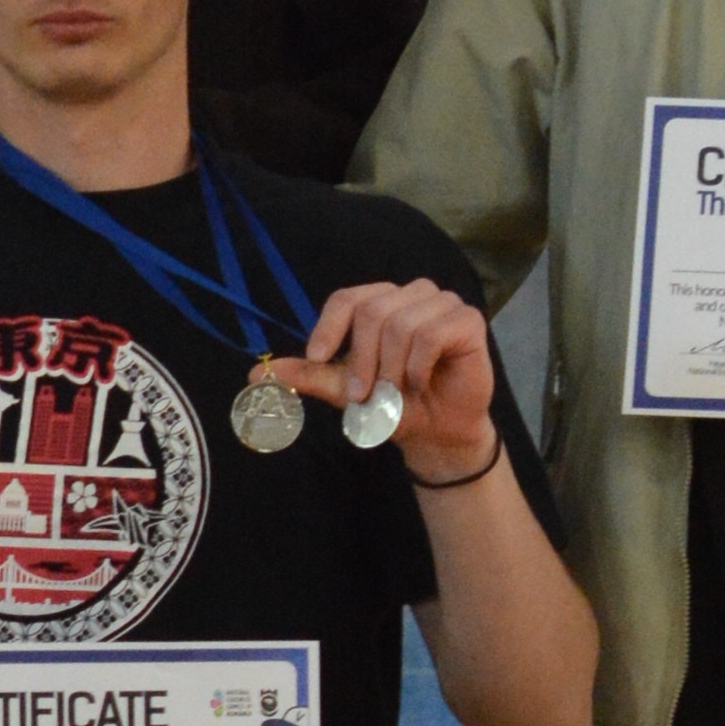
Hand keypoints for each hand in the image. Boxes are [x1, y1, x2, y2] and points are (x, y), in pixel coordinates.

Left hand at [276, 280, 497, 482]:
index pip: (346, 298)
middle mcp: (411, 294)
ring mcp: (442, 303)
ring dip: (392, 369)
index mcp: (380, 302)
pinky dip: (418, 367)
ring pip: (401, 324)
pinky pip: (432, 335)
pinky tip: (421, 382)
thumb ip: (308, 376)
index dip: (329, 327)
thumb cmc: (395, 405)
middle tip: (364, 393)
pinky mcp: (467, 320)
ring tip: (398, 390)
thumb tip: (257, 373)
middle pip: (372, 311)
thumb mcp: (344, 391)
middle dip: (362, 359)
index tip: (317, 358)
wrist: (437, 431)